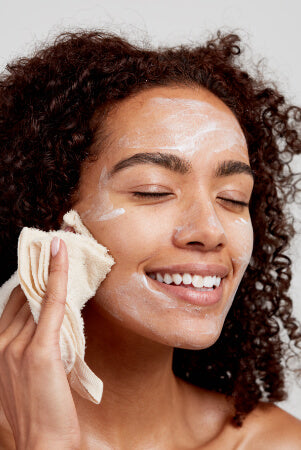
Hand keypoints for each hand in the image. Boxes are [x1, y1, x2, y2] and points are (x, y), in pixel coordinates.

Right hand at [0, 237, 80, 448]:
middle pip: (24, 296)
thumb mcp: (25, 376)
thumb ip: (29, 347)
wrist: (43, 445)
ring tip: (62, 245)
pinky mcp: (39, 350)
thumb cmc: (41, 412)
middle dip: (39, 270)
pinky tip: (61, 253)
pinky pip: (51, 303)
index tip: (41, 259)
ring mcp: (17, 347)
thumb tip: (48, 320)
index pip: (13, 304)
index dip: (28, 280)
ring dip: (50, 269)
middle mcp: (1, 344)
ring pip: (38, 297)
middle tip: (55, 244)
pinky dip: (57, 274)